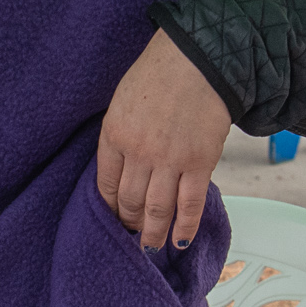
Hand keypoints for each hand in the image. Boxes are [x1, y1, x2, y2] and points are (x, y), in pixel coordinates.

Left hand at [96, 31, 232, 249]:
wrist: (199, 59)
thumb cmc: (159, 75)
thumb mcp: (123, 102)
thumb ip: (119, 136)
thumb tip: (122, 171)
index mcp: (114, 135)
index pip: (105, 185)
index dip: (108, 207)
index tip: (112, 217)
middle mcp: (139, 152)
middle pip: (128, 202)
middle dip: (129, 223)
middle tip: (131, 235)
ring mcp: (170, 160)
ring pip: (156, 210)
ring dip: (152, 234)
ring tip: (150, 247)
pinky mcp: (200, 163)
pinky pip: (189, 205)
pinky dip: (184, 227)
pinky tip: (179, 242)